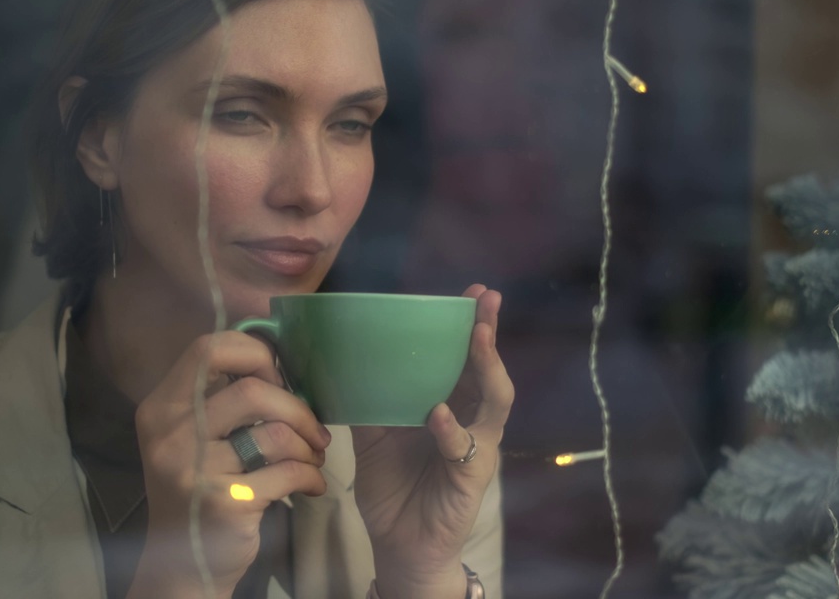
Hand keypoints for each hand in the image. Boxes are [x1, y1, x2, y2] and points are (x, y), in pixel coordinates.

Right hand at [127, 331, 330, 598]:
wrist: (184, 562)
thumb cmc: (199, 487)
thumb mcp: (190, 435)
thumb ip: (218, 395)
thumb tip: (276, 357)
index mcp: (161, 406)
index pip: (208, 348)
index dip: (254, 353)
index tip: (277, 376)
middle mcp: (170, 434)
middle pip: (251, 389)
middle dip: (296, 406)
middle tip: (311, 427)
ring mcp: (195, 470)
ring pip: (274, 433)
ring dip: (307, 444)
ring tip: (313, 457)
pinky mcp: (225, 503)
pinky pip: (287, 472)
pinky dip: (310, 476)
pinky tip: (311, 485)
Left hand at [351, 285, 513, 598]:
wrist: (400, 546)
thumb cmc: (394, 489)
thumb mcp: (374, 438)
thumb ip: (370, 403)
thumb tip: (344, 361)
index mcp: (450, 405)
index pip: (464, 359)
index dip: (471, 326)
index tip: (474, 293)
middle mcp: (470, 421)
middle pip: (488, 370)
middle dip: (489, 333)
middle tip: (488, 301)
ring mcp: (476, 448)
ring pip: (494, 402)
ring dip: (486, 368)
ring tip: (478, 339)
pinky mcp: (472, 478)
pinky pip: (465, 448)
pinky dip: (451, 429)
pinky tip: (438, 414)